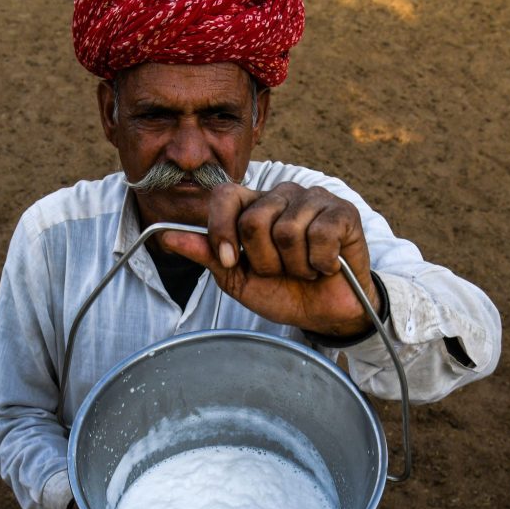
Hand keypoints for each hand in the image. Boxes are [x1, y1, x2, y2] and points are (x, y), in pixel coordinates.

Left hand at [161, 182, 380, 337]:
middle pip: (253, 221)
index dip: (222, 230)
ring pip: (286, 231)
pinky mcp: (342, 212)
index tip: (232, 262)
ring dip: (294, 266)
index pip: (224, 196)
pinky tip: (326, 266)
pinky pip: (320, 235)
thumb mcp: (237, 279)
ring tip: (304, 270)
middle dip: (264, 261)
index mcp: (253, 206)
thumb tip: (166, 236)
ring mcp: (314, 199)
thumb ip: (206, 255)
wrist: (324, 313)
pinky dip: (320, 262)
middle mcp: (282, 195)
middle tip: (280, 271)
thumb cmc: (283, 292)